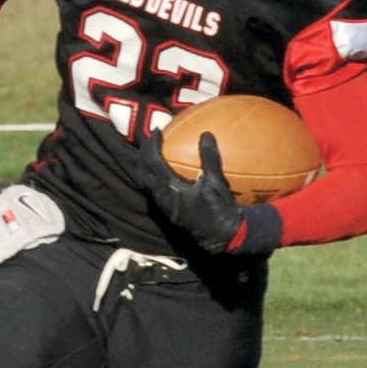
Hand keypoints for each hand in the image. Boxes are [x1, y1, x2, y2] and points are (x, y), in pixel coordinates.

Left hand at [141, 129, 249, 253]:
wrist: (221, 236)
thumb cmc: (219, 210)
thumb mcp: (216, 182)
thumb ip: (209, 158)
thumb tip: (206, 134)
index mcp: (168, 190)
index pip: (153, 163)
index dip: (152, 145)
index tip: (157, 131)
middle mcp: (161, 198)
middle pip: (145, 171)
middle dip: (146, 152)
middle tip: (152, 137)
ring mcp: (164, 205)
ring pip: (148, 180)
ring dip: (149, 164)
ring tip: (155, 150)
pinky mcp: (169, 209)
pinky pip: (156, 187)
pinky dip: (156, 174)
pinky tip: (167, 169)